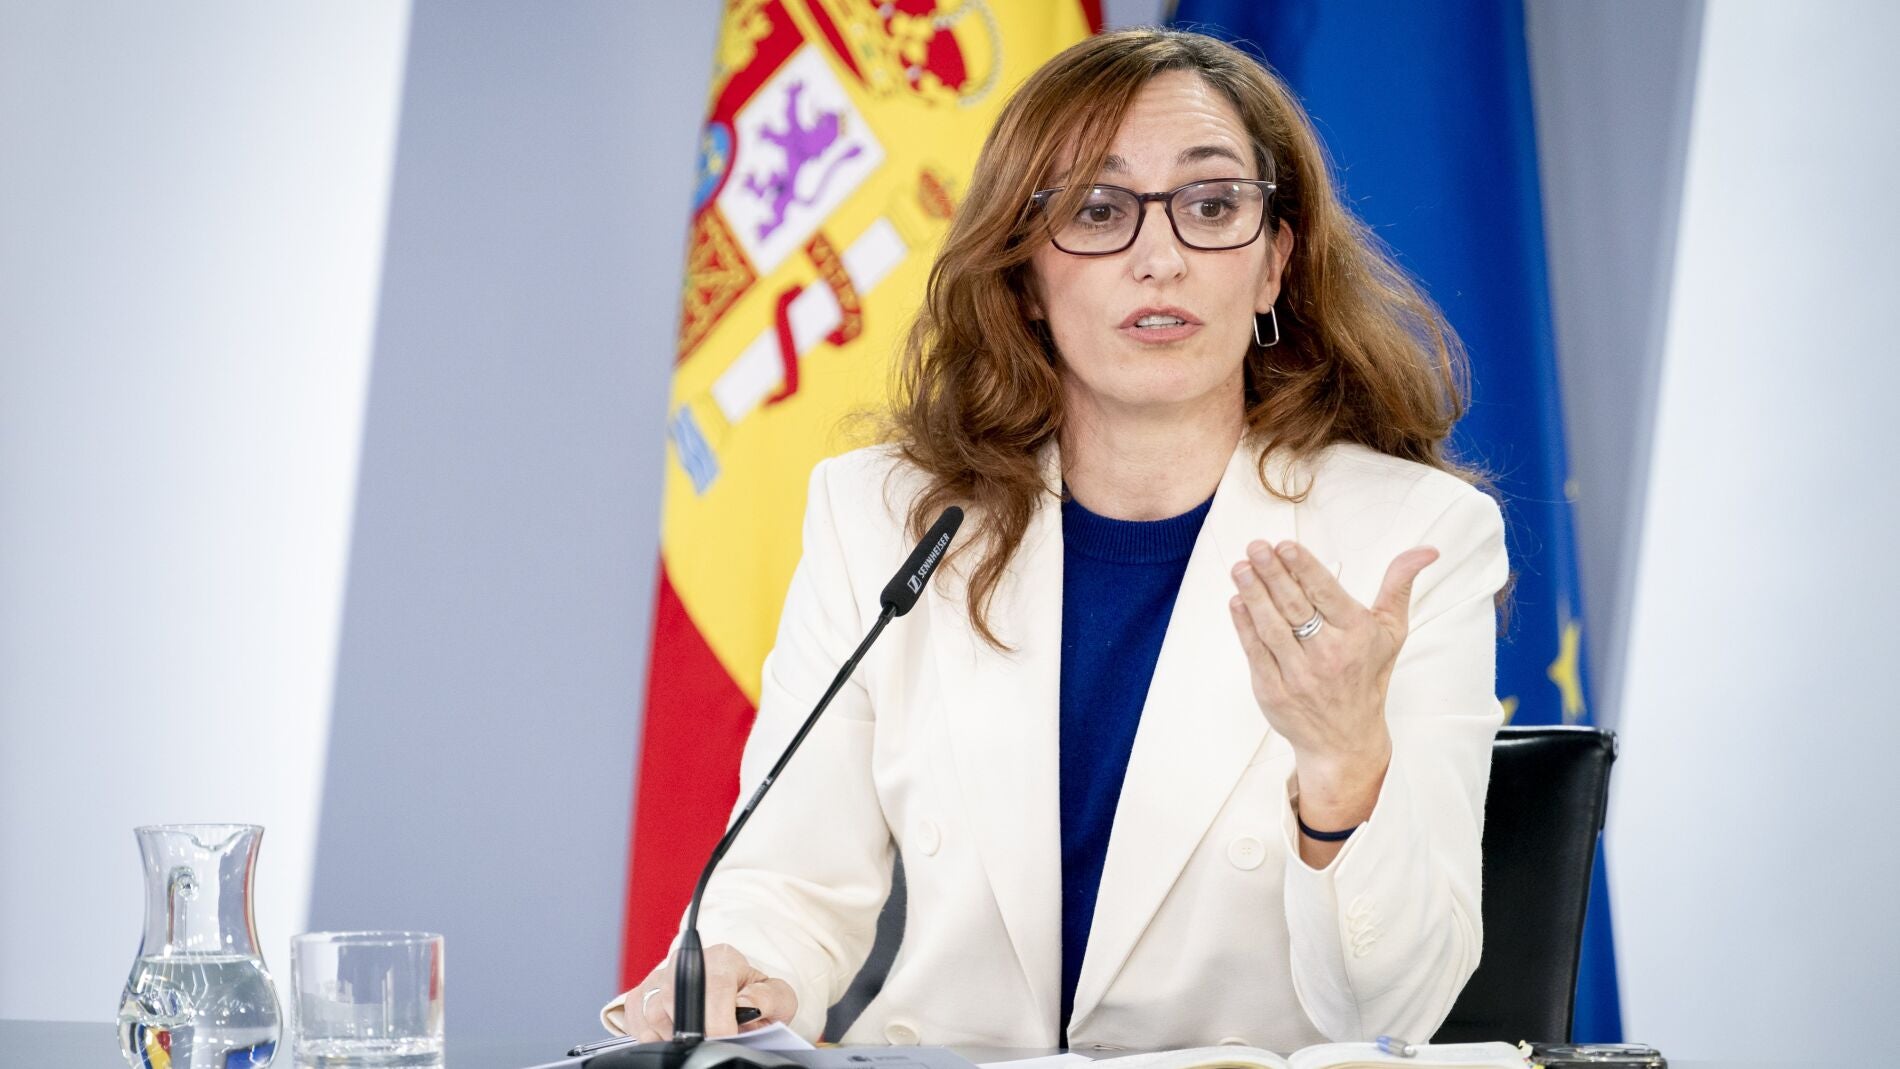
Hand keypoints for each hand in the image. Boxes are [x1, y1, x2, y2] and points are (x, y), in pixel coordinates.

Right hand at [620, 944, 797, 1040]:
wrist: (733, 993)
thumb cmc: (753, 997)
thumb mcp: (777, 997)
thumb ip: (769, 999)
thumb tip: (746, 1003)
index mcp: (721, 959)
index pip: (712, 989)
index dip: (719, 1024)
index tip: (728, 1040)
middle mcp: (684, 963)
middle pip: (675, 1003)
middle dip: (695, 1033)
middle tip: (713, 1042)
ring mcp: (658, 978)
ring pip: (653, 1017)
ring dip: (675, 1037)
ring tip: (699, 1035)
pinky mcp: (640, 995)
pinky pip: (637, 1024)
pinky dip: (654, 1037)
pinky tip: (676, 1035)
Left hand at [1227, 539, 1438, 777]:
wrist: (1345, 742)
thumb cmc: (1368, 677)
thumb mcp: (1391, 632)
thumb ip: (1399, 586)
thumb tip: (1427, 551)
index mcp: (1357, 635)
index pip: (1326, 594)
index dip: (1304, 568)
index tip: (1284, 545)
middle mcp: (1328, 655)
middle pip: (1295, 607)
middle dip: (1273, 574)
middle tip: (1256, 547)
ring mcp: (1299, 676)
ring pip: (1272, 627)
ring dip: (1253, 595)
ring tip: (1240, 567)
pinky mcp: (1273, 692)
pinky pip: (1256, 653)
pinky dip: (1244, 626)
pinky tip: (1236, 600)